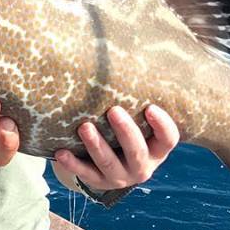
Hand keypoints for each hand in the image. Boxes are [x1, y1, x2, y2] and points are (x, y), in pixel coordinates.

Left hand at [52, 105, 178, 190]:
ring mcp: (120, 177)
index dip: (162, 126)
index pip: (168, 140)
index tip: (150, 107)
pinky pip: (85, 175)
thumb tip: (132, 46)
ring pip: (109, 164)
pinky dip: (73, 164)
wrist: (109, 163)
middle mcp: (142, 166)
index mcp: (156, 149)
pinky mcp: (98, 183)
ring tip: (84, 127)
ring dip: (96, 146)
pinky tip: (61, 153)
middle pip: (137, 152)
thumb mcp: (137, 118)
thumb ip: (137, 96)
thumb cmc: (125, 128)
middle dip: (126, 132)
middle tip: (113, 111)